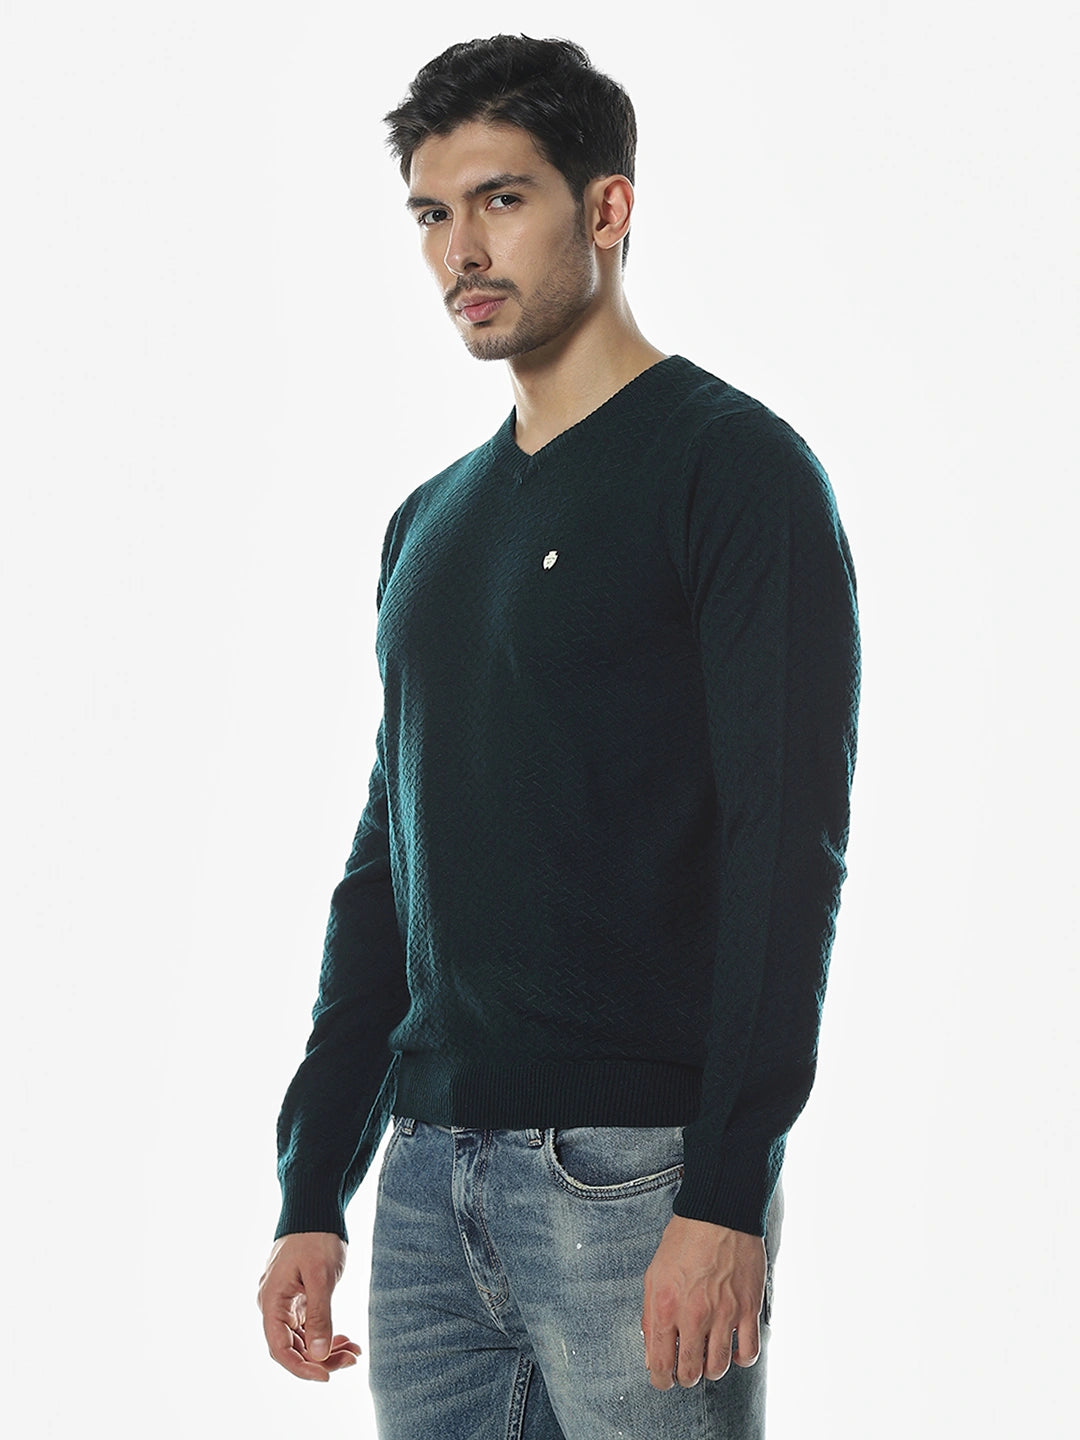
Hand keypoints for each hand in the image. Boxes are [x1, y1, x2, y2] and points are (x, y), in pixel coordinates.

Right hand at [257, 1232, 360, 1381]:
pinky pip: (309, 1327)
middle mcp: (274, 1307)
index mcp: (272, 1302)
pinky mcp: (298, 1300)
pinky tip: (346, 1339)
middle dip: (321, 1359)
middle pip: (293, 1348)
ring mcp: (286, 1304)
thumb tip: (319, 1356)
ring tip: (354, 1351)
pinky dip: (327, 1335)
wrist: (316, 1209)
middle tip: (352, 1359)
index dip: (301, 1368)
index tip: (327, 1376)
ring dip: (327, 1349)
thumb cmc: (316, 1238)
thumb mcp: (321, 1277)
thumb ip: (320, 1316)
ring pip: (303, 1340)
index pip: (279, 1349)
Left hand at [641, 1214, 765, 1388]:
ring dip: (710, 1369)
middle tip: (685, 1368)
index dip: (660, 1379)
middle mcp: (694, 1315)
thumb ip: (650, 1316)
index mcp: (666, 1307)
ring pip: (719, 1368)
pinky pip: (749, 1352)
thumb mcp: (653, 1275)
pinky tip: (733, 1349)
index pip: (660, 1364)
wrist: (718, 1213)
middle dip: (685, 1377)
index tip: (663, 1378)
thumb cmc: (683, 1241)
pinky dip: (740, 1359)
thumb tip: (651, 1351)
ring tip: (707, 1357)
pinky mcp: (748, 1309)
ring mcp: (724, 1314)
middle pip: (690, 1372)